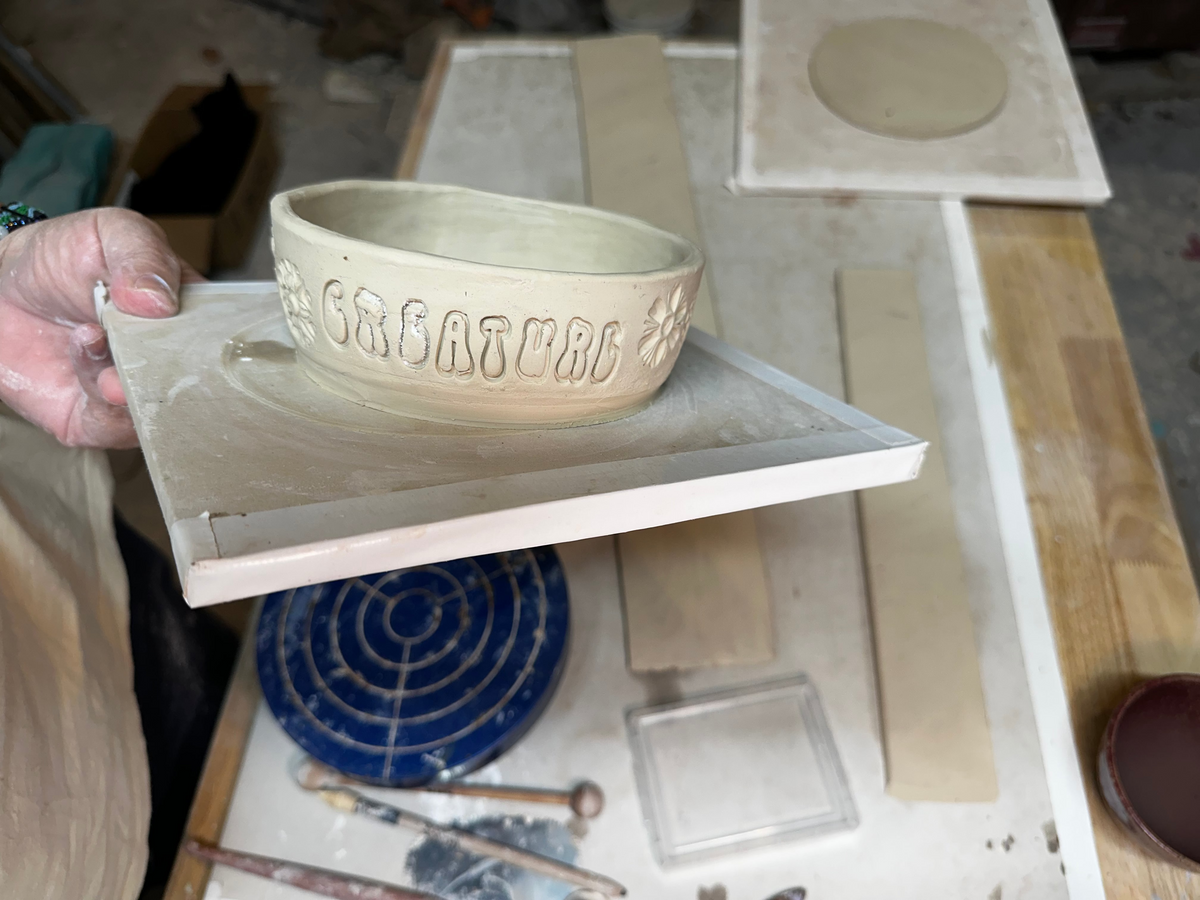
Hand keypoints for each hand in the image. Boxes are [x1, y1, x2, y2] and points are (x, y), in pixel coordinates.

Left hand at [0, 208, 200, 447]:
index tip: (190, 323)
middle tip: (140, 341)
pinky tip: (81, 351)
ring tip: (92, 336)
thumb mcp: (109, 232)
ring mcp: (139, 394)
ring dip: (129, 380)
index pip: (225, 341)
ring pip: (160, 409)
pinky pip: (119, 429)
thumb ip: (141, 255)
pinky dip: (103, 399)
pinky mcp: (101, 422)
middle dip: (173, 368)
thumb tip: (161, 302)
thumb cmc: (59, 258)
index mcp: (190, 318)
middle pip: (200, 384)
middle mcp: (171, 362)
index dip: (216, 339)